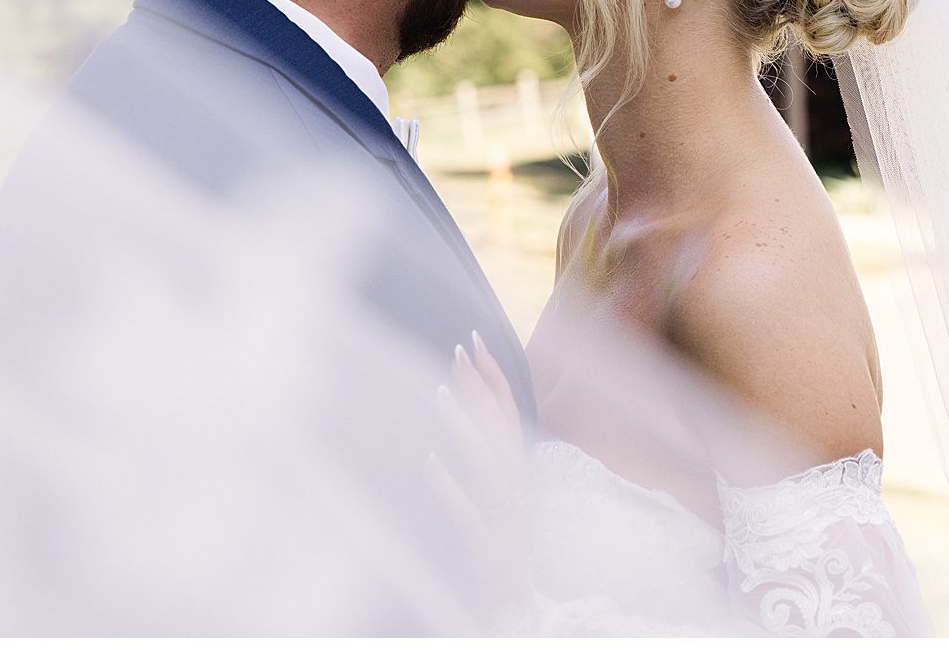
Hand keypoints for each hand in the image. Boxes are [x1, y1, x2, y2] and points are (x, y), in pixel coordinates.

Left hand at [424, 331, 531, 626]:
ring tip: (436, 394)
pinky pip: (469, 513)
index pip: (509, 413)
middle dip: (479, 387)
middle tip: (455, 350)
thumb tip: (461, 404)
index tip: (473, 340)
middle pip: (501, 428)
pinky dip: (450, 488)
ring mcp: (506, 518)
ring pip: (488, 464)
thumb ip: (484, 452)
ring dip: (463, 426)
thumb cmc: (497, 547)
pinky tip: (429, 464)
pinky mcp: (487, 548)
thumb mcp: (496, 493)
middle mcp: (518, 489)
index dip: (493, 375)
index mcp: (520, 473)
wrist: (511, 608)